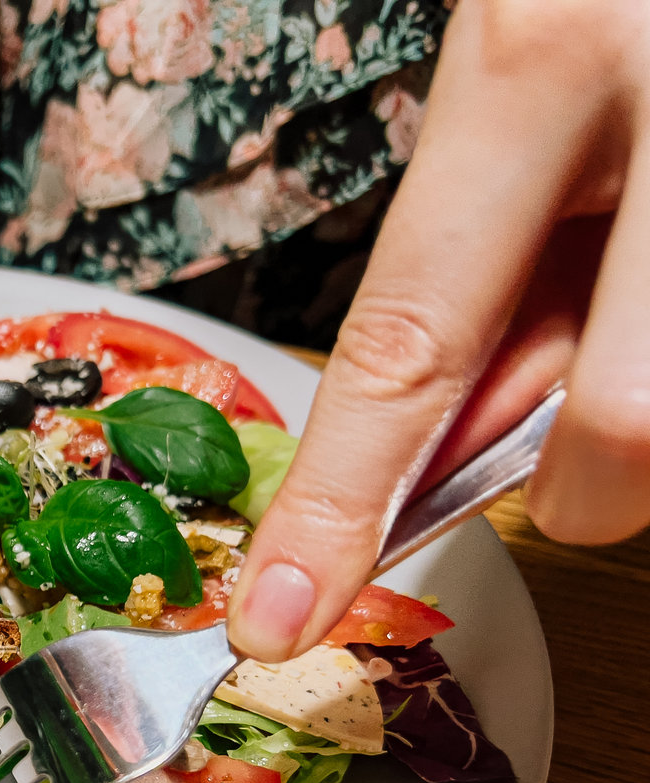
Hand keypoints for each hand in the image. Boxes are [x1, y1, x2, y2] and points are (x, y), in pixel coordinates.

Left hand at [229, 0, 648, 662]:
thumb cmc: (603, 10)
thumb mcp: (511, 101)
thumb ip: (476, 281)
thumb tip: (433, 468)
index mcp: (537, 59)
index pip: (407, 344)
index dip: (340, 506)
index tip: (275, 616)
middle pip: (625, 426)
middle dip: (589, 482)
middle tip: (577, 427)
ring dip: (640, 408)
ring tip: (630, 286)